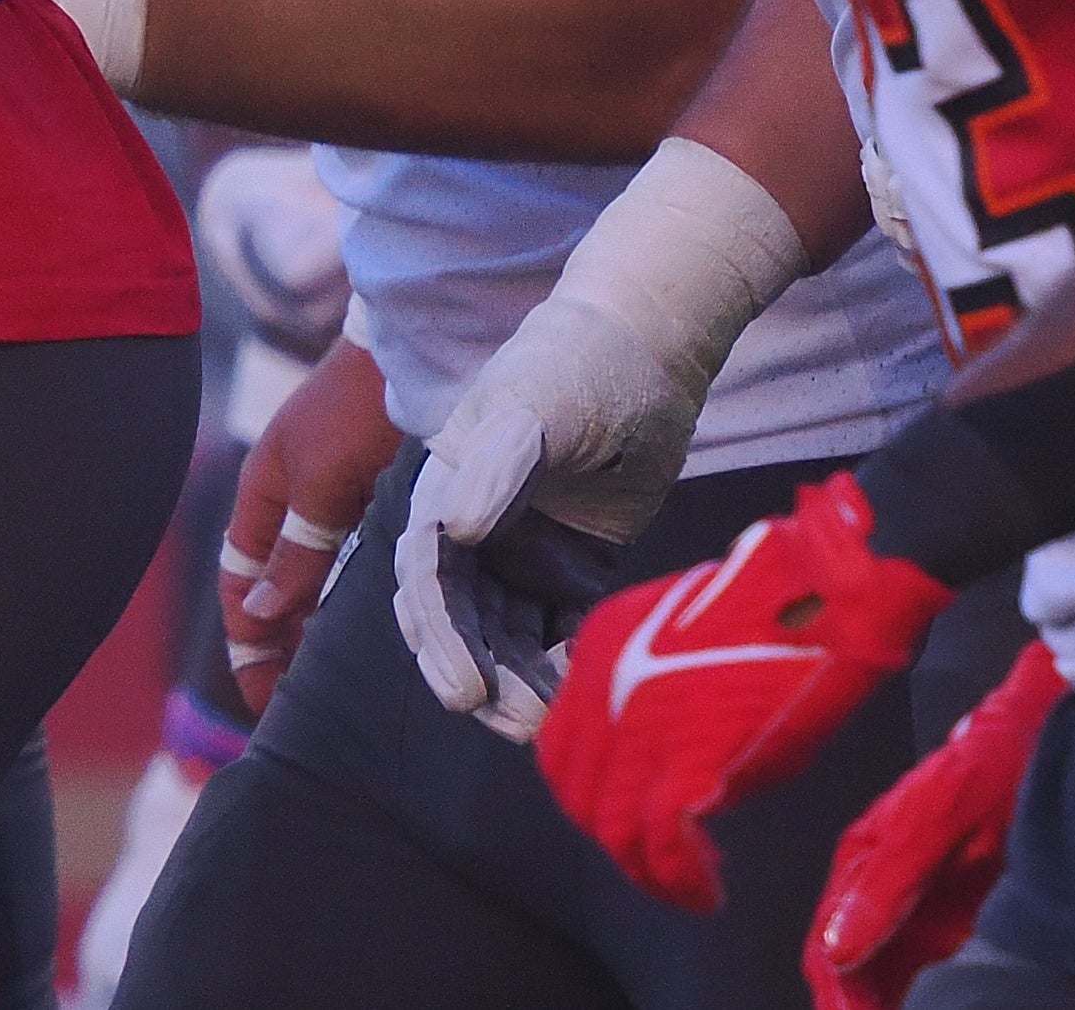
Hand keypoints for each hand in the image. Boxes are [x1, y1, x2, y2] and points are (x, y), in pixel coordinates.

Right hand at [219, 337, 398, 714]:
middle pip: (273, 593)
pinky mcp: (372, 498)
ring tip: (339, 681)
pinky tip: (375, 628)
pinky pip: (350, 565)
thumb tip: (259, 616)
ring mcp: (331, 501)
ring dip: (318, 630)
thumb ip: (293, 552)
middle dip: (279, 649)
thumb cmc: (357, 412)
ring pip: (314, 583)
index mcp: (261, 499)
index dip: (249, 648)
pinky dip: (352, 602)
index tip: (267, 705)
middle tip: (305, 708)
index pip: (241, 592)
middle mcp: (290, 505)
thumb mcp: (320, 486)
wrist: (413, 352)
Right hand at [397, 291, 698, 740]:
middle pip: (457, 617)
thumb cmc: (581, 365)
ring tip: (546, 726)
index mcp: (447, 486)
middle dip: (475, 673)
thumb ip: (497, 463)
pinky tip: (576, 696)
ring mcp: (519, 548)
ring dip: (516, 680)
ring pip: (502, 633)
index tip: (464, 690)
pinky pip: (554, 628)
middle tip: (510, 726)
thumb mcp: (539, 405)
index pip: (428, 576)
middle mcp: (472, 526)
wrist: (647, 349)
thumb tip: (454, 531)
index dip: (440, 636)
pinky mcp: (568, 566)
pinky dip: (558, 664)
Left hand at [541, 471, 953, 911]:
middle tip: (660, 866)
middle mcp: (602, 685)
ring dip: (648, 873)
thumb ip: (662, 699)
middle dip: (616, 839)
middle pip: (578, 791)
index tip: (634, 820)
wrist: (828, 587)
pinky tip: (706, 892)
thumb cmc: (781, 612)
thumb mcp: (692, 651)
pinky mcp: (689, 756)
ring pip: (612, 825)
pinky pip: (661, 840)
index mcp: (601, 650)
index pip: (564, 746)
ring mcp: (640, 722)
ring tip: (687, 891)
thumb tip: (671, 759)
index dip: (594, 794)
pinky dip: (680, 878)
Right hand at [808, 638, 1064, 1009]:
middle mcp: (880, 884)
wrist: (1048, 736)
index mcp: (863, 860)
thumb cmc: (991, 770)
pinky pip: (921, 967)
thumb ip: (887, 887)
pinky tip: (925, 1008)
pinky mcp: (953, 910)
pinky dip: (914, 996)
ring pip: (881, 971)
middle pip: (848, 965)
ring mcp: (917, 899)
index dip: (836, 997)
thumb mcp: (937, 825)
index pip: (828, 946)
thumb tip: (837, 951)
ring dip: (878, 1004)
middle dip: (851, 1007)